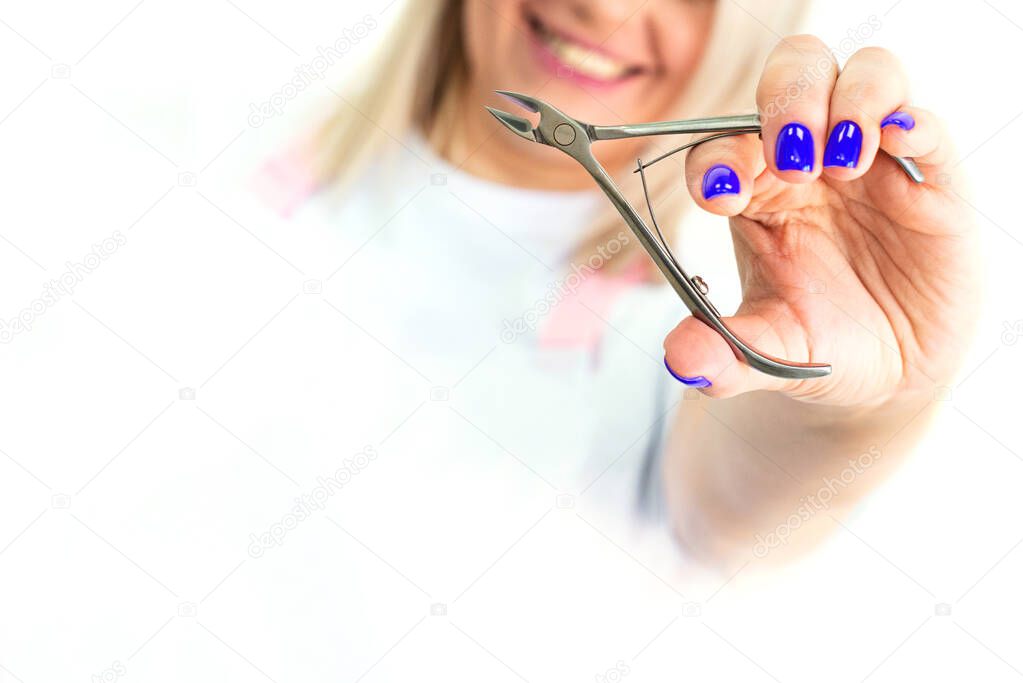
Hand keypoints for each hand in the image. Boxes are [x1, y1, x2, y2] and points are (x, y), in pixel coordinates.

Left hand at [663, 35, 981, 405]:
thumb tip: (680, 360)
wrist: (893, 372)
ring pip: (862, 76)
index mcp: (755, 194)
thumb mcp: (768, 355)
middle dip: (785, 102)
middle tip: (790, 159)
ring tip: (841, 164)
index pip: (721, 146)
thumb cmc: (821, 345)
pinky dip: (910, 120)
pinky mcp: (931, 178)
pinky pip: (924, 123)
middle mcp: (809, 162)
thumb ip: (722, 357)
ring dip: (847, 104)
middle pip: (790, 79)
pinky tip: (895, 143)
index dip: (715, 160)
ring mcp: (871, 160)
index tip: (719, 196)